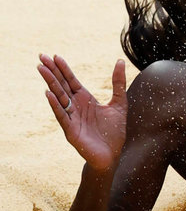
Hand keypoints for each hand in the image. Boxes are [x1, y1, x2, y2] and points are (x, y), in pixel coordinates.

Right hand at [38, 54, 127, 172]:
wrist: (112, 155)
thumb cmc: (113, 131)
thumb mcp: (119, 103)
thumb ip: (118, 84)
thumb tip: (119, 61)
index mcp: (85, 99)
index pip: (71, 81)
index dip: (64, 69)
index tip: (55, 55)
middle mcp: (76, 107)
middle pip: (62, 86)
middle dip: (52, 71)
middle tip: (41, 56)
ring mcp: (71, 118)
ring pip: (59, 97)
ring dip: (50, 83)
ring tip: (41, 69)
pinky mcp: (70, 130)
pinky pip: (61, 116)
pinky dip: (55, 105)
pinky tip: (48, 94)